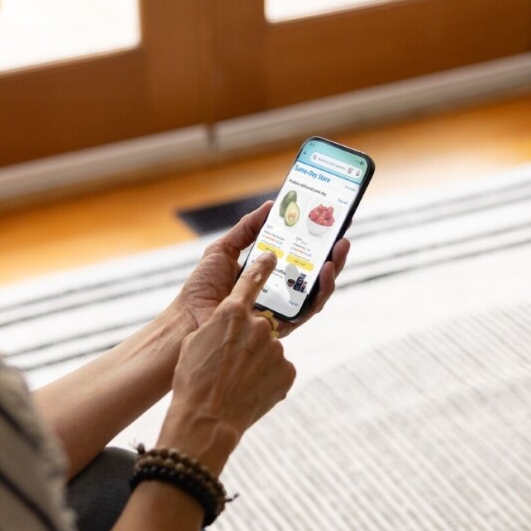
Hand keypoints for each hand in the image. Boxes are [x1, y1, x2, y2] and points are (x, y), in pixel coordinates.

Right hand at [158, 252, 295, 472]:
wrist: (206, 419)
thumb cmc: (192, 379)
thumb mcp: (196, 342)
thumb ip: (218, 326)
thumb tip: (230, 326)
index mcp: (231, 313)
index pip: (252, 280)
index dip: (262, 267)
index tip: (270, 257)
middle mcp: (258, 326)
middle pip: (259, 325)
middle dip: (248, 341)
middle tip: (231, 363)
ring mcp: (276, 349)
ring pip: (268, 349)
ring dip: (256, 362)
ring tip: (236, 382)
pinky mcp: (287, 371)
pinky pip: (278, 369)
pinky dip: (266, 378)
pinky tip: (249, 391)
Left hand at [171, 200, 350, 337]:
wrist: (190, 317)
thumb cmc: (201, 288)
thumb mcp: (224, 249)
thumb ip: (247, 228)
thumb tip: (270, 206)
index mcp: (265, 274)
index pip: (296, 256)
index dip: (313, 241)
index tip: (326, 222)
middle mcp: (278, 292)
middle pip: (313, 273)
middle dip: (331, 254)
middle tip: (340, 234)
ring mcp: (282, 309)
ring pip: (317, 291)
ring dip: (333, 270)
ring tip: (338, 250)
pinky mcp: (282, 325)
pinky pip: (309, 310)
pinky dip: (321, 290)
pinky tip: (324, 272)